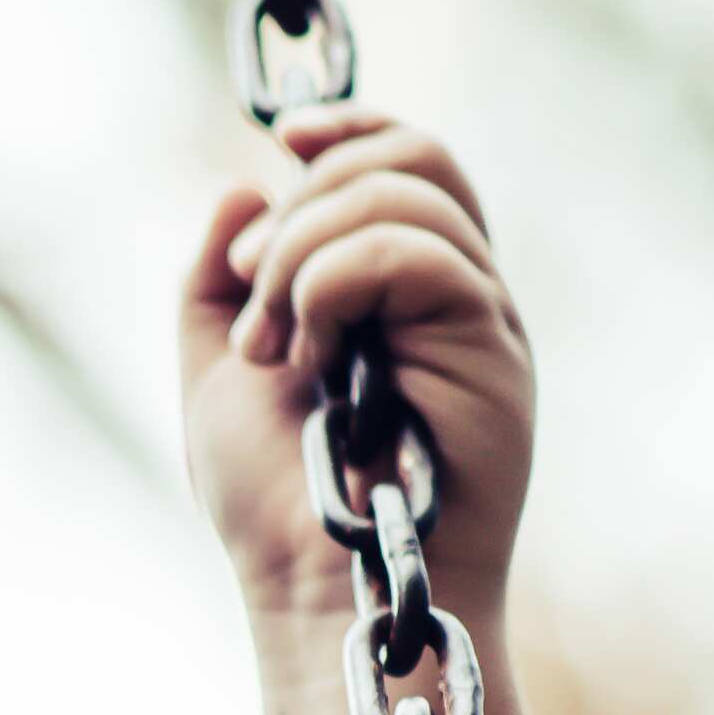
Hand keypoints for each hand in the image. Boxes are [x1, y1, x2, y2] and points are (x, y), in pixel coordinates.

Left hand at [177, 111, 532, 623]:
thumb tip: (249, 178)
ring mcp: (482, 319)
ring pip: (408, 195)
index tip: (282, 136)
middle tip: (251, 291)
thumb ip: (223, 273)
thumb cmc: (277, 501)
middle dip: (304, 200)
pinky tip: (308, 354)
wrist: (316, 588)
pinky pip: (417, 253)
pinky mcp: (495, 351)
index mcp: (400, 291)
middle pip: (414, 156)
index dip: (351, 125)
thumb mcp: (218, 364)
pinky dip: (332, 283)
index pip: (410, 159)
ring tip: (272, 344)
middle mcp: (455, 294)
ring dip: (302, 254)